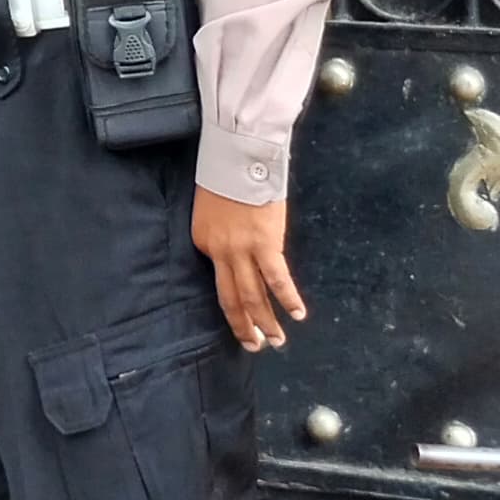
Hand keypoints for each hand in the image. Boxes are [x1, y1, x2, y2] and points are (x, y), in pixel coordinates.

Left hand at [194, 189, 304, 352]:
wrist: (239, 154)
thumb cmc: (227, 173)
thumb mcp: (212, 206)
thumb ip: (222, 231)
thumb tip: (239, 247)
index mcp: (203, 241)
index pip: (218, 278)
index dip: (232, 299)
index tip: (243, 313)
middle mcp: (219, 251)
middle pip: (231, 297)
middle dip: (243, 325)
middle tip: (254, 345)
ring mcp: (241, 250)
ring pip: (252, 296)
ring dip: (265, 321)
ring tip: (276, 341)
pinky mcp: (265, 244)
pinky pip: (276, 279)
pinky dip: (287, 299)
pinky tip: (297, 314)